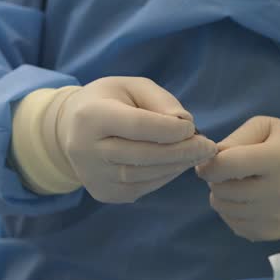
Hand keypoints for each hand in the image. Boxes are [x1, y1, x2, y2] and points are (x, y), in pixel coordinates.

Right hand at [52, 77, 216, 202]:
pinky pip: (142, 187)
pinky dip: (165, 177)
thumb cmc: (109, 101)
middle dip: (181, 152)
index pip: (137, 126)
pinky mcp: (103, 193)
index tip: (193, 127)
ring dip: (177, 166)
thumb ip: (161, 101)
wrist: (71, 129)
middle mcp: (86, 150)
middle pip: (142, 155)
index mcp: (91, 116)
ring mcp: (93, 176)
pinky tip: (176, 164)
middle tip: (208, 147)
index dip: (169, 130)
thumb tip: (186, 124)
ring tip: (197, 154)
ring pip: (144, 176)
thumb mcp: (133, 87)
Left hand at [195, 116, 279, 240]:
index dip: (209, 163)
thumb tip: (212, 159)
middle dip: (215, 179)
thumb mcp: (268, 128)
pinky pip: (233, 224)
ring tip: (236, 185)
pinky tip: (245, 201)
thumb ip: (236, 138)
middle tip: (226, 172)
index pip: (227, 165)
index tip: (208, 162)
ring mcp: (277, 216)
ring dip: (221, 195)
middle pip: (222, 189)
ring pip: (223, 208)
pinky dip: (231, 212)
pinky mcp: (272, 233)